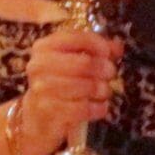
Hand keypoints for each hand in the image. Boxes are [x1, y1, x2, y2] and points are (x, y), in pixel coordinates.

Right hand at [9, 25, 123, 154]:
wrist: (37, 116)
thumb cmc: (59, 84)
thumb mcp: (72, 62)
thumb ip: (95, 52)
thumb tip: (117, 47)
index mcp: (43, 47)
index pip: (75, 37)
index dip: (98, 44)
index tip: (108, 53)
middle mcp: (39, 65)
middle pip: (84, 63)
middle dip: (104, 69)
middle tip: (110, 73)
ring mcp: (42, 89)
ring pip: (86, 86)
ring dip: (103, 89)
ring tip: (104, 91)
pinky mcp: (49, 111)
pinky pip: (84, 108)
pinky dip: (98, 108)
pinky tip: (100, 107)